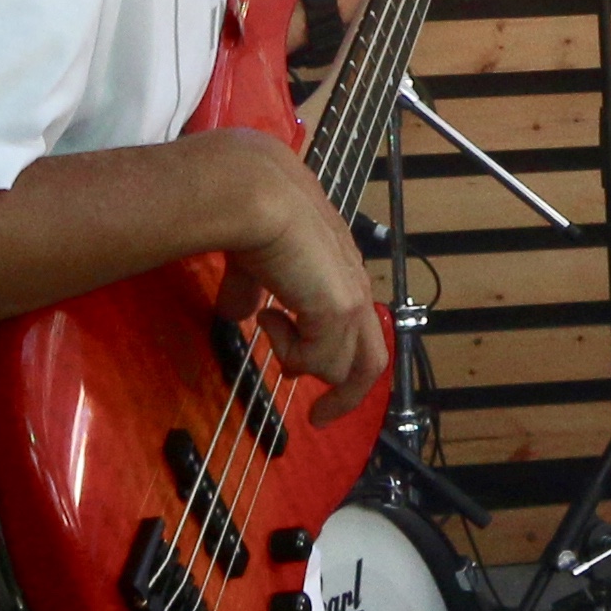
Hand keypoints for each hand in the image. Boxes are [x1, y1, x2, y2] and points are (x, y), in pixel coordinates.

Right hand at [190, 129, 386, 422]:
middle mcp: (353, 283)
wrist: (252, 194)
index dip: (332, 353)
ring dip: (302, 362)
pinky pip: (322, 362)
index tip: (298, 373)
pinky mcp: (339, 311)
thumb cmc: (249, 212)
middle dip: (346, 393)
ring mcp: (351, 299)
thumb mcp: (249, 259)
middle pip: (372, 358)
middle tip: (318, 416)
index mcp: (338, 266)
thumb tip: (238, 313)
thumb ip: (249, 288)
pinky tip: (269, 319)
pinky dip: (291, 353)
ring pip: (347, 367)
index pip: (354, 323)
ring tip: (270, 331)